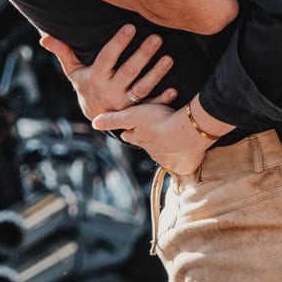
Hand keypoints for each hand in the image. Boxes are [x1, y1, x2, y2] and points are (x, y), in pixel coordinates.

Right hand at [40, 26, 177, 118]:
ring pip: (142, 88)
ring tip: (169, 58)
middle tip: (156, 38)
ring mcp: (125, 103)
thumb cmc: (86, 86)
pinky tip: (174, 89)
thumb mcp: (73, 72)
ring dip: (157, 74)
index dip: (118, 43)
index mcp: (96, 78)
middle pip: (128, 72)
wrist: (96, 119)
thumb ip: (63, 53)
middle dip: (143, 55)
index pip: (107, 58)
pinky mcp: (137, 112)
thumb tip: (44, 37)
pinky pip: (151, 106)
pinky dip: (162, 100)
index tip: (131, 27)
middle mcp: (110, 91)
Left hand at [92, 101, 210, 173]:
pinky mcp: (184, 166)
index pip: (130, 136)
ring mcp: (169, 160)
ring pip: (165, 155)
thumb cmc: (160, 120)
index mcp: (140, 139)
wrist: (188, 130)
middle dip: (149, 141)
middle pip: (148, 146)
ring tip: (172, 143)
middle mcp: (153, 152)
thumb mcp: (134, 115)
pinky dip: (182, 161)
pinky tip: (186, 156)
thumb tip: (93, 123)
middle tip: (154, 133)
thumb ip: (115, 120)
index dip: (130, 133)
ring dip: (167, 150)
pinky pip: (181, 165)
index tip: (129, 131)